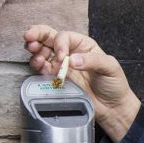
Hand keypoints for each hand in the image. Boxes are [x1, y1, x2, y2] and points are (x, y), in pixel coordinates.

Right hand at [23, 25, 140, 142]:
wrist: (111, 107)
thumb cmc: (114, 84)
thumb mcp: (110, 67)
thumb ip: (92, 61)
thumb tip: (72, 60)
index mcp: (83, 45)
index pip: (64, 36)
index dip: (59, 43)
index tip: (62, 56)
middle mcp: (71, 52)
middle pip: (48, 37)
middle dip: (36, 35)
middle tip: (29, 38)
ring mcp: (62, 65)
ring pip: (42, 51)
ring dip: (34, 51)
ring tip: (35, 56)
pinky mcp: (57, 78)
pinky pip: (42, 68)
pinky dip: (37, 65)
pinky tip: (38, 65)